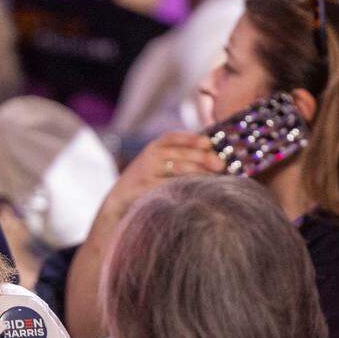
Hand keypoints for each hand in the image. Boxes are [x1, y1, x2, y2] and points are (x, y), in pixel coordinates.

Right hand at [99, 132, 223, 222]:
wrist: (118, 200)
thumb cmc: (147, 181)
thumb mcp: (159, 164)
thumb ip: (180, 157)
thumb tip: (215, 158)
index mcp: (154, 147)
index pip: (173, 137)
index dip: (192, 139)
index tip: (208, 143)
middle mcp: (150, 156)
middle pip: (180, 153)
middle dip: (202, 158)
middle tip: (220, 165)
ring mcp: (146, 172)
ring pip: (177, 169)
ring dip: (198, 173)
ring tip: (214, 179)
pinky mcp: (145, 188)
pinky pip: (169, 186)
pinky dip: (185, 187)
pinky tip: (197, 191)